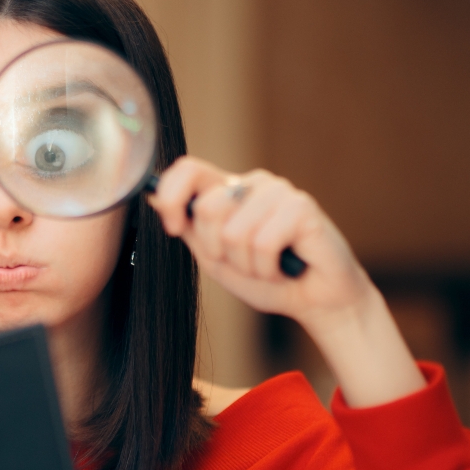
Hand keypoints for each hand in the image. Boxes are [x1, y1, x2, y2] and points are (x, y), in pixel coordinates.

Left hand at [149, 155, 371, 328]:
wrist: (314, 300)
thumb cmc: (266, 278)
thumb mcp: (215, 257)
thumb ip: (190, 228)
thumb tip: (154, 198)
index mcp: (228, 191)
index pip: (188, 169)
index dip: (172, 196)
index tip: (173, 227)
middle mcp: (252, 184)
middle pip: (207, 207)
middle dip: (218, 249)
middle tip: (244, 262)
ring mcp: (279, 191)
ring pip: (233, 231)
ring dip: (247, 265)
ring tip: (268, 267)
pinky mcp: (302, 206)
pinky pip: (263, 243)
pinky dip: (268, 268)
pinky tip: (285, 268)